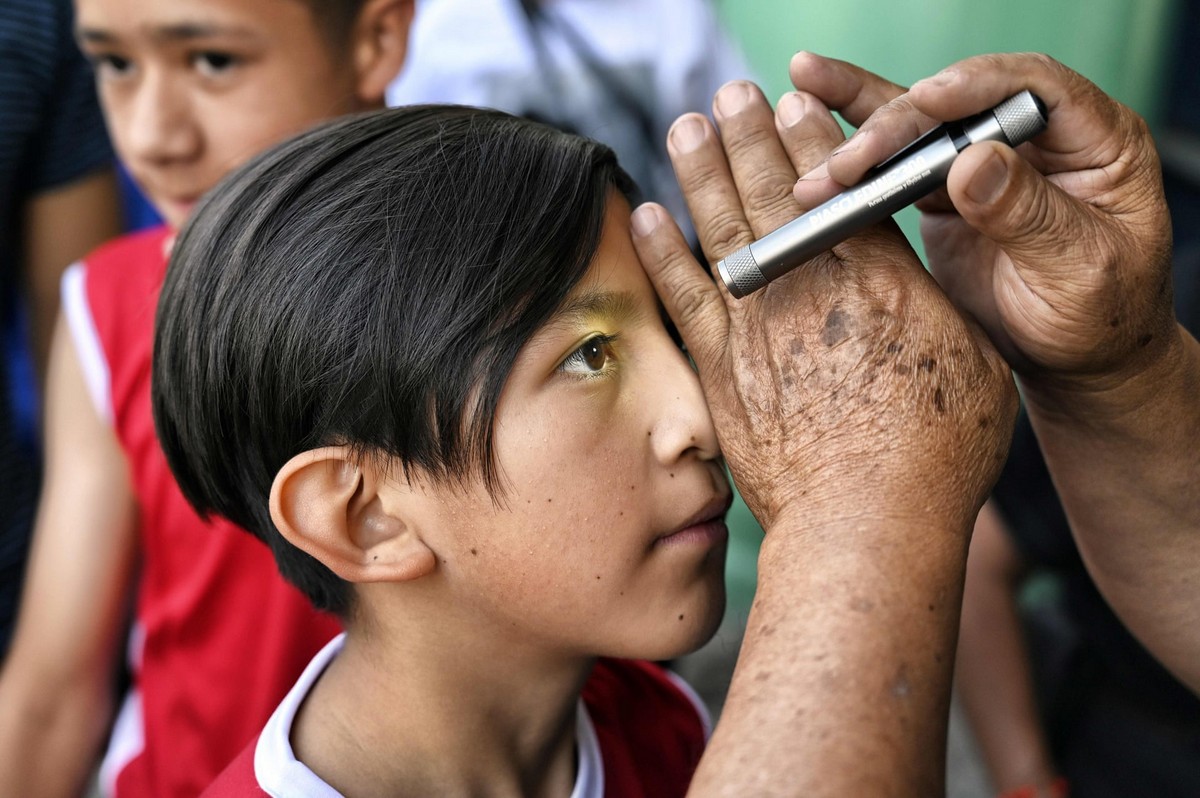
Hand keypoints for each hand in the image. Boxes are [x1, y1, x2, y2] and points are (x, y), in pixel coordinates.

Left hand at [631, 80, 1015, 532]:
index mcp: (879, 280)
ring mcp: (756, 326)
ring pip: (722, 228)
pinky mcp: (717, 369)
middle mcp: (810, 288)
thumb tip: (913, 285)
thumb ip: (935, 311)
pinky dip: (661, 252)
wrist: (866, 522)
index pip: (839, 190)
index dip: (812, 143)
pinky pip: (681, 295)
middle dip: (751, 136)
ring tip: (687, 126)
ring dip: (702, 170)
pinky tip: (645, 217)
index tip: (792, 104)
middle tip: (732, 94)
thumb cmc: (935, 456)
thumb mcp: (974, 365)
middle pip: (774, 193)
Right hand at [789, 52, 1174, 392]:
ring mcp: (987, 160)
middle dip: (898, 124)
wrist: (1078, 360)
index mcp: (1095, 143)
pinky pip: (897, 160)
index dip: (978, 86)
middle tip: (848, 164)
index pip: (1036, 88)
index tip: (928, 99)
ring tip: (801, 104)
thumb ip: (1029, 214)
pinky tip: (810, 121)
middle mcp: (1037, 138)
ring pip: (920, 121)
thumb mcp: (1079, 270)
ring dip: (860, 121)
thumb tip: (972, 163)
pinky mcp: (945, 189)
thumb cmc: (1100, 317)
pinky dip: (854, 148)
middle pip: (961, 104)